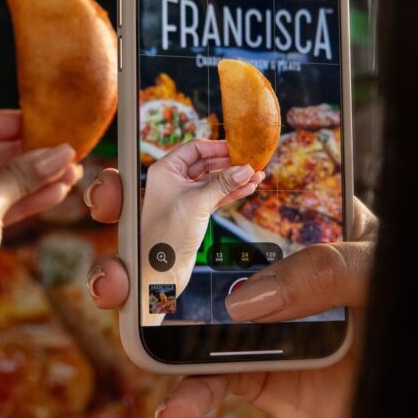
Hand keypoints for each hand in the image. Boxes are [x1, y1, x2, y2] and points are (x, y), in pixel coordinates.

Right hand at [87, 174, 374, 417]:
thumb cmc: (416, 308)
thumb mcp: (380, 270)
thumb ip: (325, 270)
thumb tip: (245, 297)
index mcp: (289, 220)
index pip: (223, 184)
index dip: (172, 172)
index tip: (128, 166)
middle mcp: (259, 263)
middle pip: (182, 241)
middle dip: (133, 230)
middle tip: (108, 219)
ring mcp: (249, 318)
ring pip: (177, 307)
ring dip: (136, 305)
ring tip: (114, 299)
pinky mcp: (251, 372)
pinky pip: (207, 380)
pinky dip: (188, 394)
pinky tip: (175, 407)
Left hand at [138, 140, 263, 319]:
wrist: (160, 270)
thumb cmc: (167, 235)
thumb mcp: (198, 203)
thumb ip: (223, 183)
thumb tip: (245, 168)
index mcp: (165, 170)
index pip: (195, 148)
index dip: (219, 147)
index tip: (240, 148)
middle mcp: (173, 180)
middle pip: (207, 162)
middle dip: (231, 163)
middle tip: (253, 162)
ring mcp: (184, 196)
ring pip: (214, 180)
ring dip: (235, 178)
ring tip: (257, 176)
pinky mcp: (194, 212)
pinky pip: (216, 195)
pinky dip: (231, 192)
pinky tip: (248, 189)